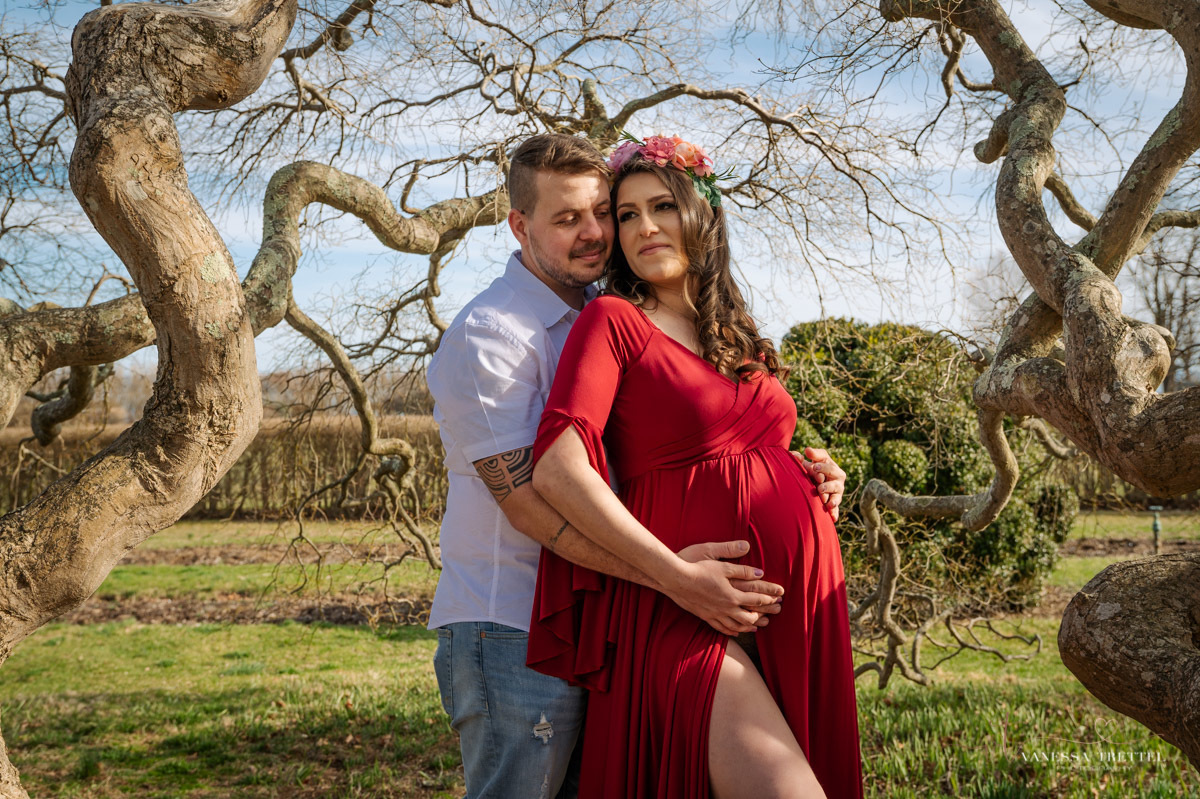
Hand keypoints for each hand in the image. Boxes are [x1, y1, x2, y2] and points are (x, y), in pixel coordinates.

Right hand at [665, 543, 784, 635]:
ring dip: (749, 626)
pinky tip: (736, 631)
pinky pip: (721, 628)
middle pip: (749, 616)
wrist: (676, 580)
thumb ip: (742, 570)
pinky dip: (732, 631)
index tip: (780, 596)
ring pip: (737, 625)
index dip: (770, 597)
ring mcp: (715, 614)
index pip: (756, 598)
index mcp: (732, 594)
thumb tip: (761, 573)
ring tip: (758, 626)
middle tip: (773, 614)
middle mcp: (726, 608)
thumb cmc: (699, 569)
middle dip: (763, 615)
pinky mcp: (705, 616)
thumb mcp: (722, 566)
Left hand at [792, 447, 844, 521]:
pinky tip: (833, 518)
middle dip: (828, 484)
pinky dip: (834, 512)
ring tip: (825, 501)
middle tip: (820, 487)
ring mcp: (836, 491)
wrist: (811, 482)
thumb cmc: (811, 468)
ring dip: (832, 498)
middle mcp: (836, 479)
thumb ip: (809, 455)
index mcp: (831, 467)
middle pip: (835, 481)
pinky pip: (835, 508)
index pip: (829, 466)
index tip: (814, 468)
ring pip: (837, 495)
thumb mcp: (810, 460)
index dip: (823, 468)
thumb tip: (807, 450)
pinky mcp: (833, 502)